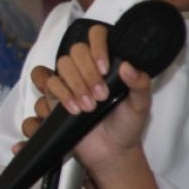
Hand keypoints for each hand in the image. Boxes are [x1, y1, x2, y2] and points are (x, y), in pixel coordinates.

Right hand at [18, 24, 153, 171]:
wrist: (112, 152)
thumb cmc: (127, 125)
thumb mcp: (141, 105)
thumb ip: (140, 84)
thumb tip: (127, 66)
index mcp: (105, 63)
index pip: (95, 35)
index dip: (97, 45)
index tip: (105, 68)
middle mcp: (85, 68)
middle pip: (74, 51)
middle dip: (87, 73)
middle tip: (101, 96)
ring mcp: (69, 82)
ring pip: (60, 67)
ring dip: (74, 85)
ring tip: (89, 107)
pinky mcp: (55, 99)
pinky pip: (48, 88)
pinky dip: (61, 97)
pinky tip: (75, 111)